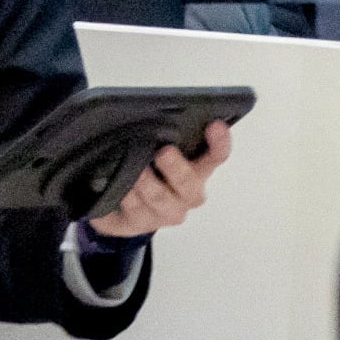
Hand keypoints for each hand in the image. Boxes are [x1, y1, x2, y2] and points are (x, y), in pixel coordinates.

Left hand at [88, 121, 230, 239]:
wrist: (120, 206)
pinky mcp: (141, 224)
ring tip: (136, 172)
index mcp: (197, 169)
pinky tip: (121, 187)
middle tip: (164, 153)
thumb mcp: (155, 149)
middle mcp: (186, 194)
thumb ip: (162, 136)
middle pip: (190, 184)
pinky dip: (127, 196)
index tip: (215, 126)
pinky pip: (135, 210)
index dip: (219, 143)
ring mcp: (166, 212)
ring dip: (147, 184)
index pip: (216, 155)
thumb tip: (152, 116)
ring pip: (160, 200)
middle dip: (177, 169)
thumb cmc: (144, 170)